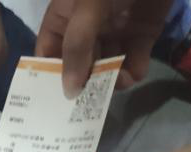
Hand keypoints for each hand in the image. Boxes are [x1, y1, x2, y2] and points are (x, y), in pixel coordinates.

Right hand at [36, 0, 172, 96]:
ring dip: (111, 80)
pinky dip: (134, 72)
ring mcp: (115, 33)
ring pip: (107, 67)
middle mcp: (87, 29)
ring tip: (117, 83)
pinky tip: (133, 74)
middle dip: (84, 83)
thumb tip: (69, 91)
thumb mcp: (87, 9)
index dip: (50, 77)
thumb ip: (77, 47)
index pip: (49, 53)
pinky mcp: (142, 35)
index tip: (55, 101)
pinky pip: (134, 61)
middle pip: (79, 66)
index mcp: (65, 19)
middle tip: (88, 103)